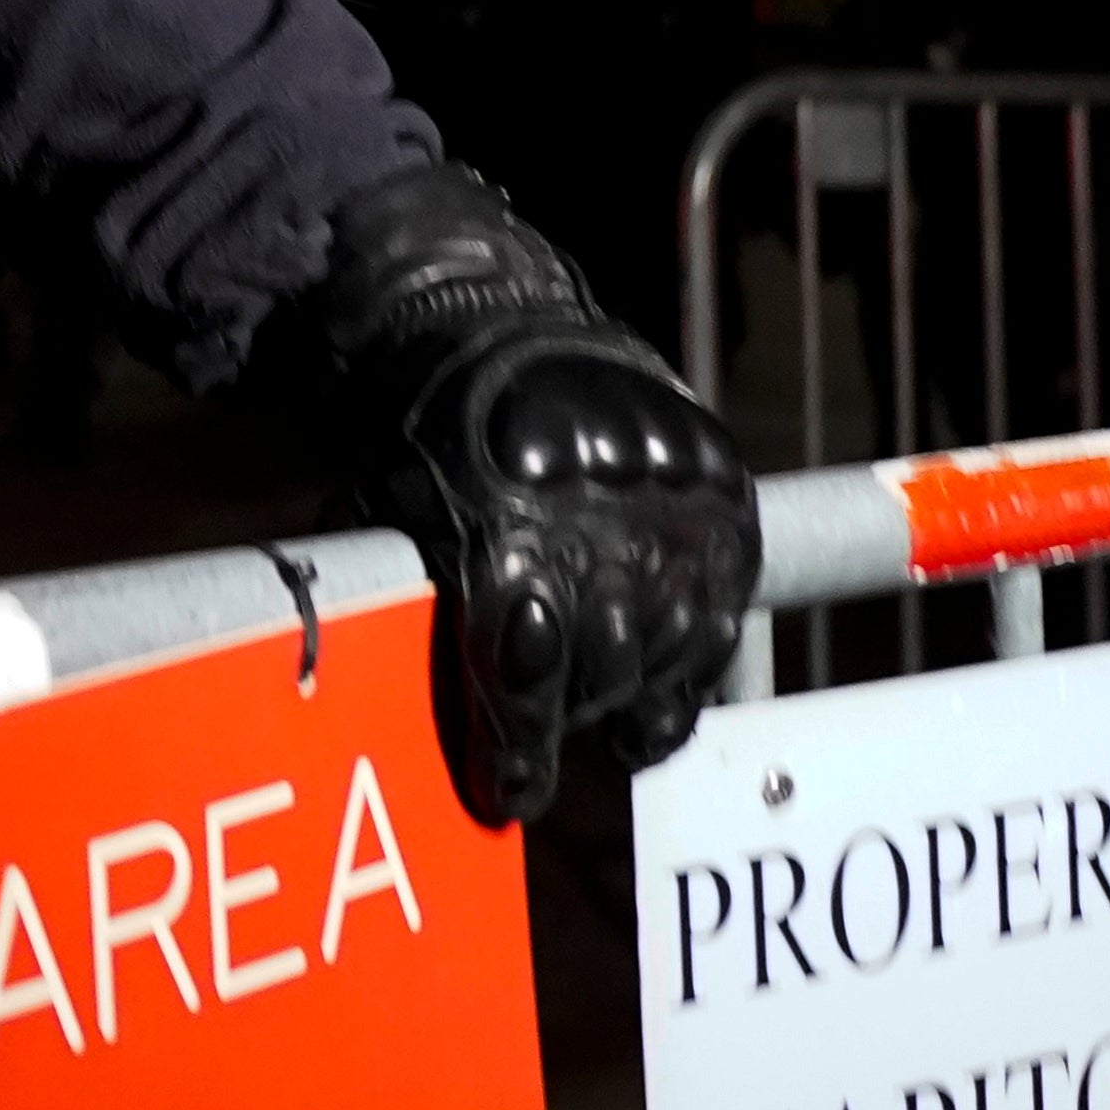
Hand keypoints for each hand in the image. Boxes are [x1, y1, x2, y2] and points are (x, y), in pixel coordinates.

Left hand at [273, 162, 757, 826]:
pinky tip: (655, 695)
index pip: (525, 665)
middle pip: (602, 665)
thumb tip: (397, 723)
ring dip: (631, 700)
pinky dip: (688, 665)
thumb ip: (414, 605)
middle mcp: (600, 508)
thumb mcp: (391, 508)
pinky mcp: (718, 491)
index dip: (519, 745)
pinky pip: (717, 611)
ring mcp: (670, 497)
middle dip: (569, 719)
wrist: (490, 313)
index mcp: (505, 513)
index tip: (509, 796)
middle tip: (546, 741)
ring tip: (605, 724)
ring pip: (669, 648)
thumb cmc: (422, 429)